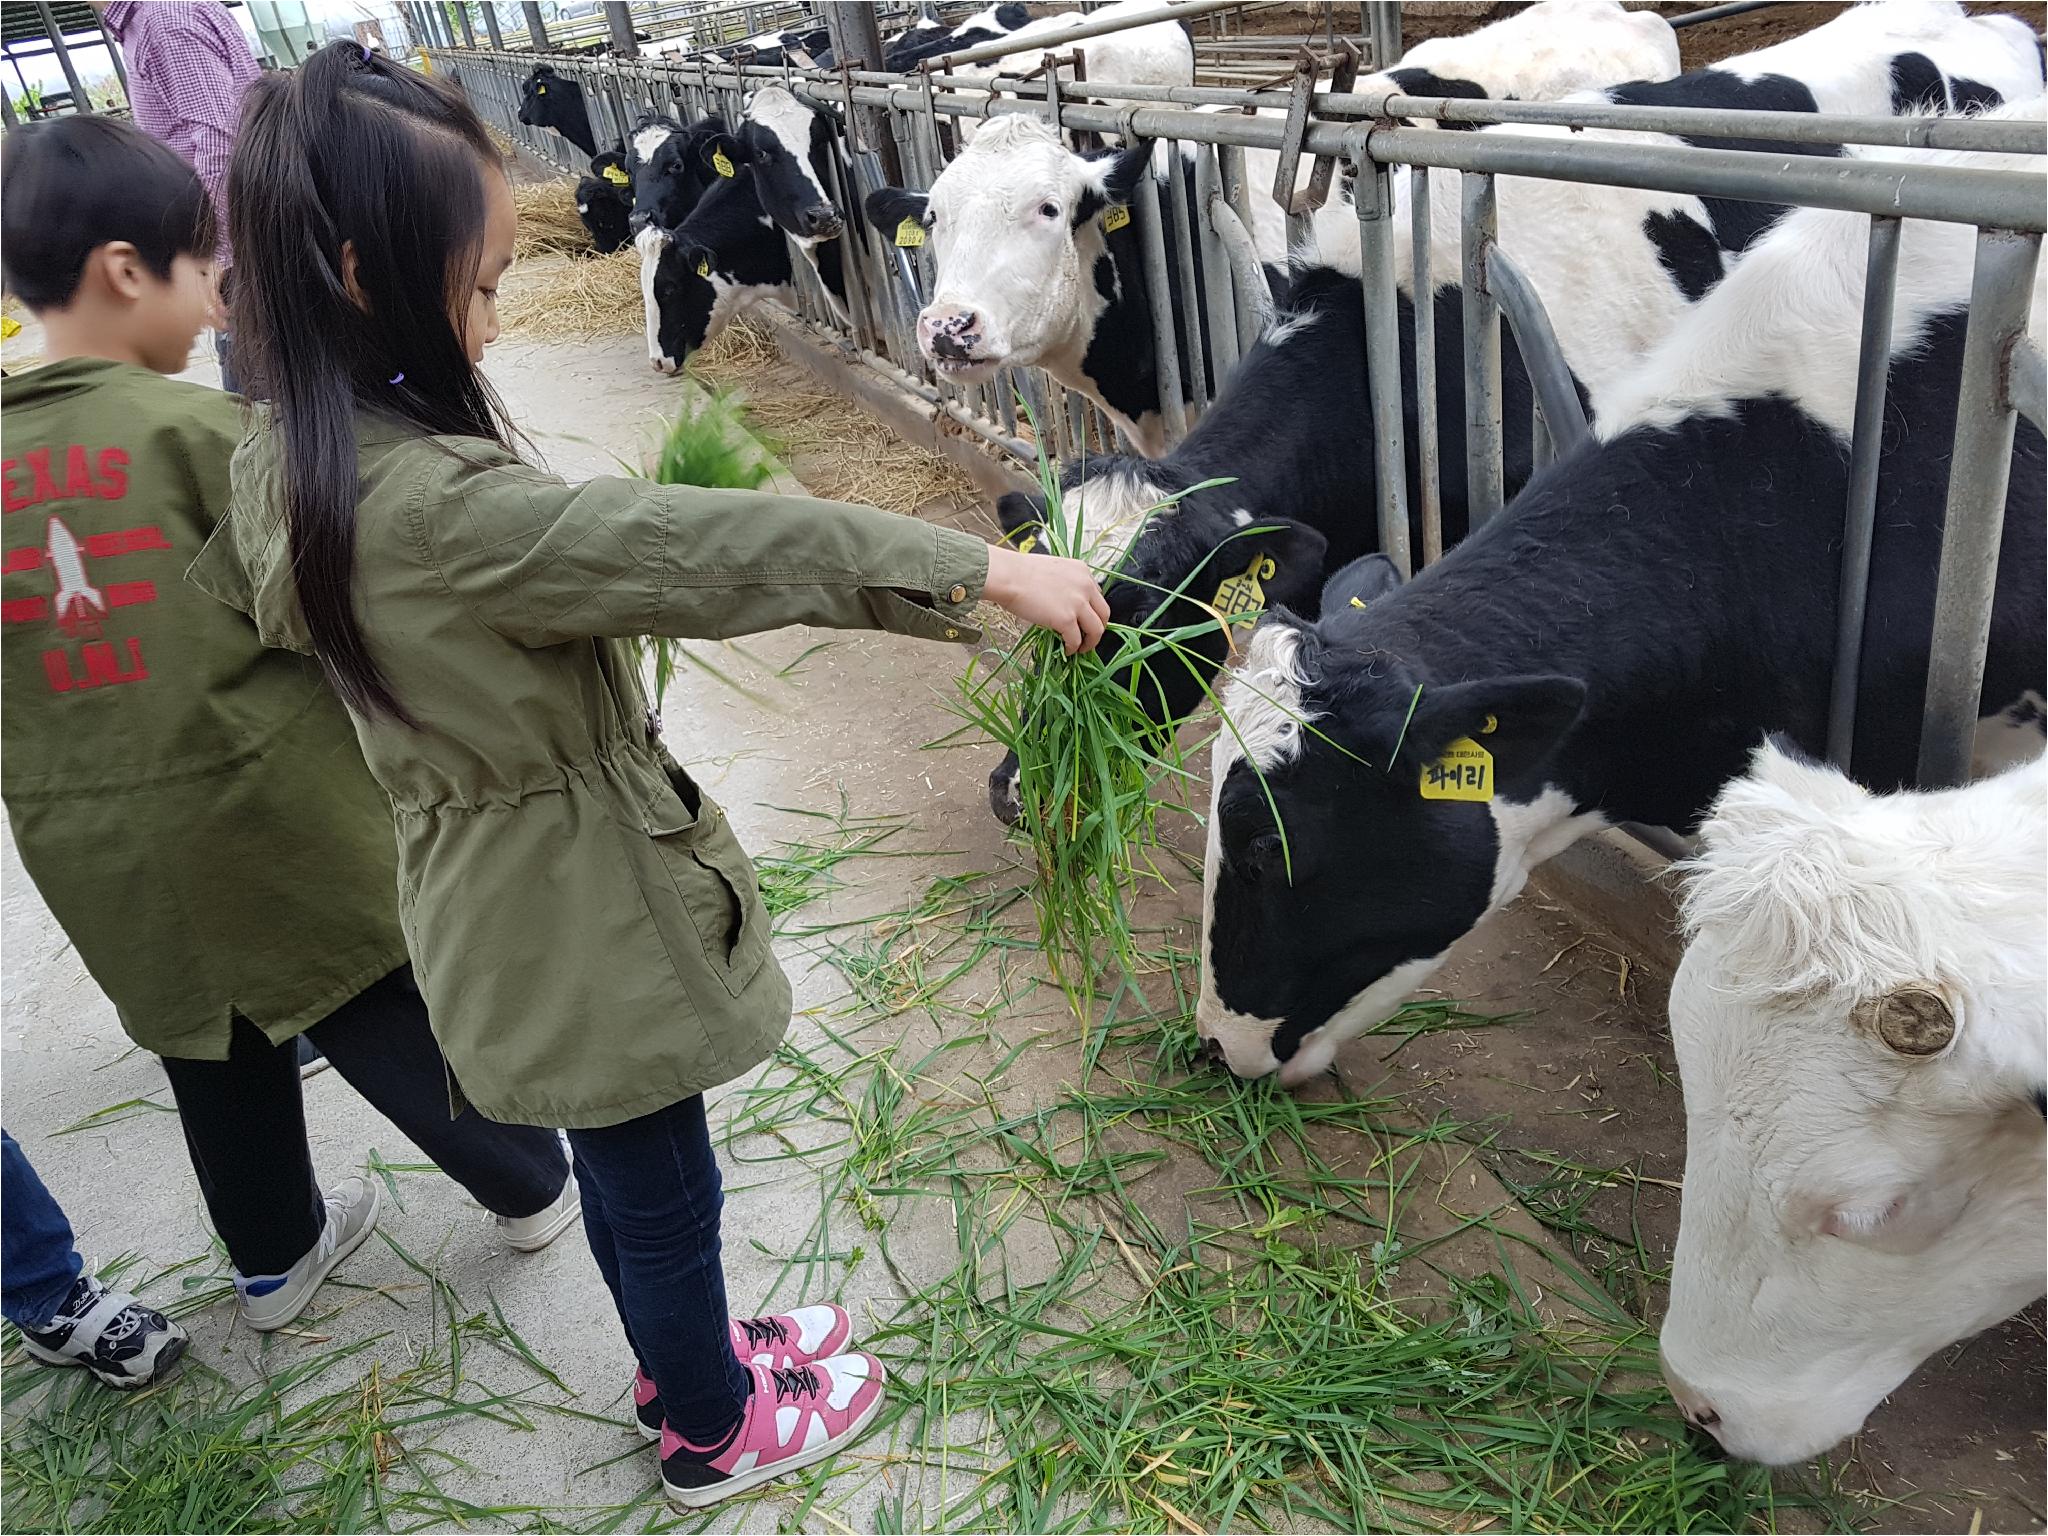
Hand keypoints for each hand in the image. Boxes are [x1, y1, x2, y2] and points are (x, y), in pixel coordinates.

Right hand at [983, 545, 1109, 654]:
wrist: (1009, 576)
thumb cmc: (1020, 572)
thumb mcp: (1053, 570)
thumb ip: (1064, 585)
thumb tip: (1062, 605)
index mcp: (1082, 571)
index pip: (1097, 595)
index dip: (1091, 610)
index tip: (1084, 619)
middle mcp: (1086, 586)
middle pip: (1104, 613)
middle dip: (1098, 628)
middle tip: (1088, 637)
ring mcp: (1078, 603)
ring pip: (1096, 630)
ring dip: (1090, 642)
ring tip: (1080, 649)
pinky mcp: (1067, 619)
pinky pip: (1076, 639)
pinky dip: (1072, 648)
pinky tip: (1066, 650)